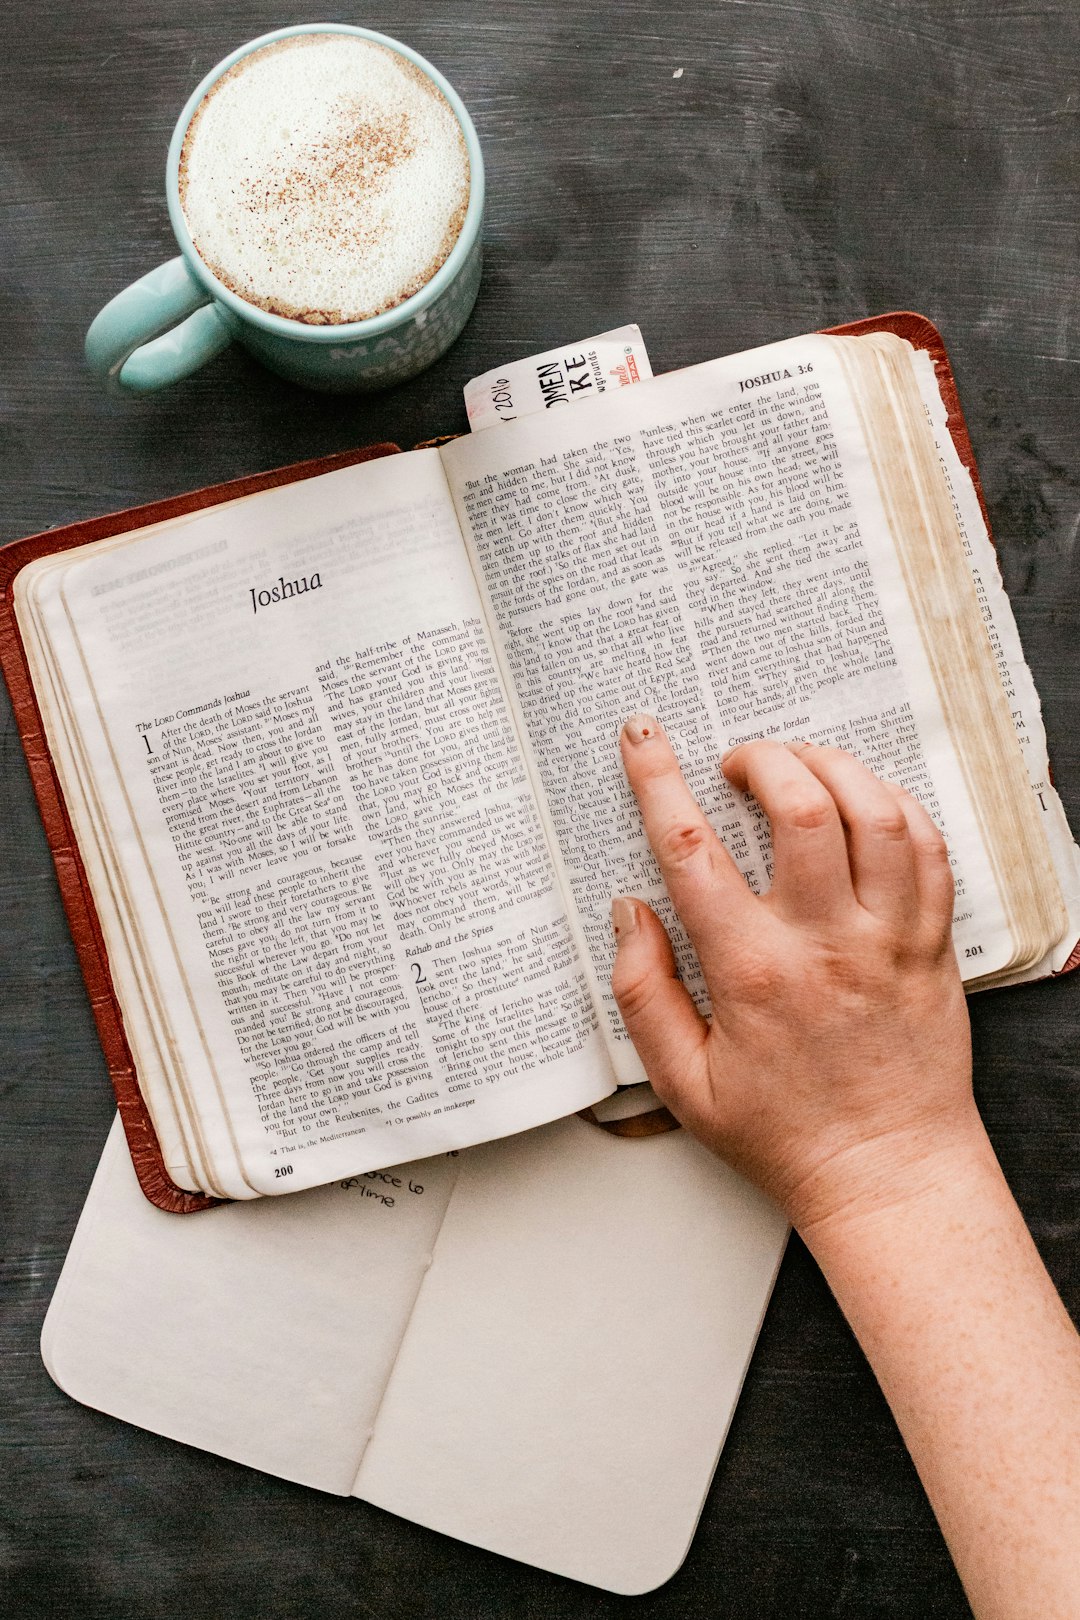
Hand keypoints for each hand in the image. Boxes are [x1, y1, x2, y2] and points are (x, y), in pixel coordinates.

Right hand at [611, 716, 976, 1231]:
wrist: (886, 1173)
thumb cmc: (784, 1134)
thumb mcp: (682, 1082)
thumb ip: (643, 992)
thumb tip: (628, 912)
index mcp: (752, 973)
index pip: (692, 851)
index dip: (659, 780)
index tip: (645, 739)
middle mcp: (824, 945)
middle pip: (800, 807)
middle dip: (760, 759)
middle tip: (737, 764)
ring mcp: (889, 940)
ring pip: (875, 813)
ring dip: (831, 768)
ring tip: (800, 768)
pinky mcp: (933, 944)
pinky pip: (929, 847)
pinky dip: (896, 805)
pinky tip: (864, 804)